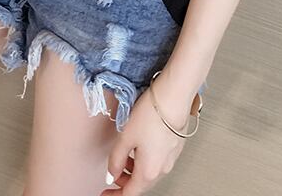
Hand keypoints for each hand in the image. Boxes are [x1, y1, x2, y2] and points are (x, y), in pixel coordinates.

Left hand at [101, 70, 196, 194]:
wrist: (174, 97)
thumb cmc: (152, 114)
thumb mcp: (125, 137)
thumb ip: (116, 160)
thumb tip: (112, 174)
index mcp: (149, 171)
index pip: (129, 193)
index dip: (115, 195)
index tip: (106, 193)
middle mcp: (162, 168)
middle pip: (141, 184)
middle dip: (125, 181)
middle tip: (113, 175)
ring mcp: (171, 158)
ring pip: (150, 172)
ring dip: (135, 170)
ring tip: (125, 157)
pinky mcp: (176, 146)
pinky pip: (158, 160)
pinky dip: (146, 160)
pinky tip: (140, 146)